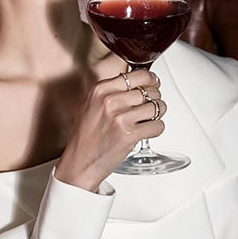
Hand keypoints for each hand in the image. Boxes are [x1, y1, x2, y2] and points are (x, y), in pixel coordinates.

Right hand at [55, 62, 166, 191]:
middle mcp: (110, 101)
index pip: (138, 75)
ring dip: (158, 114)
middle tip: (149, 108)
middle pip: (150, 90)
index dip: (151, 80)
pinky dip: (156, 129)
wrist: (79, 163)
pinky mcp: (129, 134)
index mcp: (100, 90)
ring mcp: (120, 117)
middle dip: (155, 99)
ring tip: (148, 120)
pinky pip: (157, 126)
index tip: (153, 85)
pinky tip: (146, 132)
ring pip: (157, 106)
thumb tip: (135, 83)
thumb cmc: (84, 137)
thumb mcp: (90, 105)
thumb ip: (110, 92)